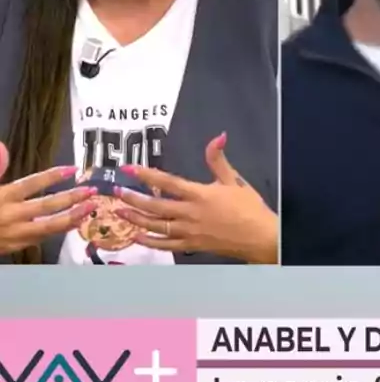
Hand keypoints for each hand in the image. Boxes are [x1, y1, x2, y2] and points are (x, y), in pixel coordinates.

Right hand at [0, 143, 96, 255]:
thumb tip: (3, 148)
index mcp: (1, 197)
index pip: (31, 183)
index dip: (52, 176)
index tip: (73, 169)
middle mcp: (10, 216)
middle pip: (46, 206)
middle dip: (71, 197)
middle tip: (92, 190)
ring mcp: (14, 234)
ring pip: (49, 226)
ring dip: (72, 217)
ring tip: (90, 207)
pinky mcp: (14, 247)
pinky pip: (42, 238)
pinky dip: (59, 230)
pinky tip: (73, 223)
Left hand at [114, 133, 277, 263]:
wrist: (259, 237)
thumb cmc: (249, 207)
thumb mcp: (234, 180)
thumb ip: (219, 160)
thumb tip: (217, 136)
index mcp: (199, 194)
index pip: (167, 182)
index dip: (146, 174)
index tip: (128, 169)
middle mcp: (189, 213)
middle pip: (155, 205)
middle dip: (133, 198)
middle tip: (117, 191)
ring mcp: (188, 231)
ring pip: (156, 225)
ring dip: (136, 218)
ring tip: (119, 211)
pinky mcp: (191, 245)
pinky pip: (165, 245)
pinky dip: (149, 242)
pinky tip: (136, 237)